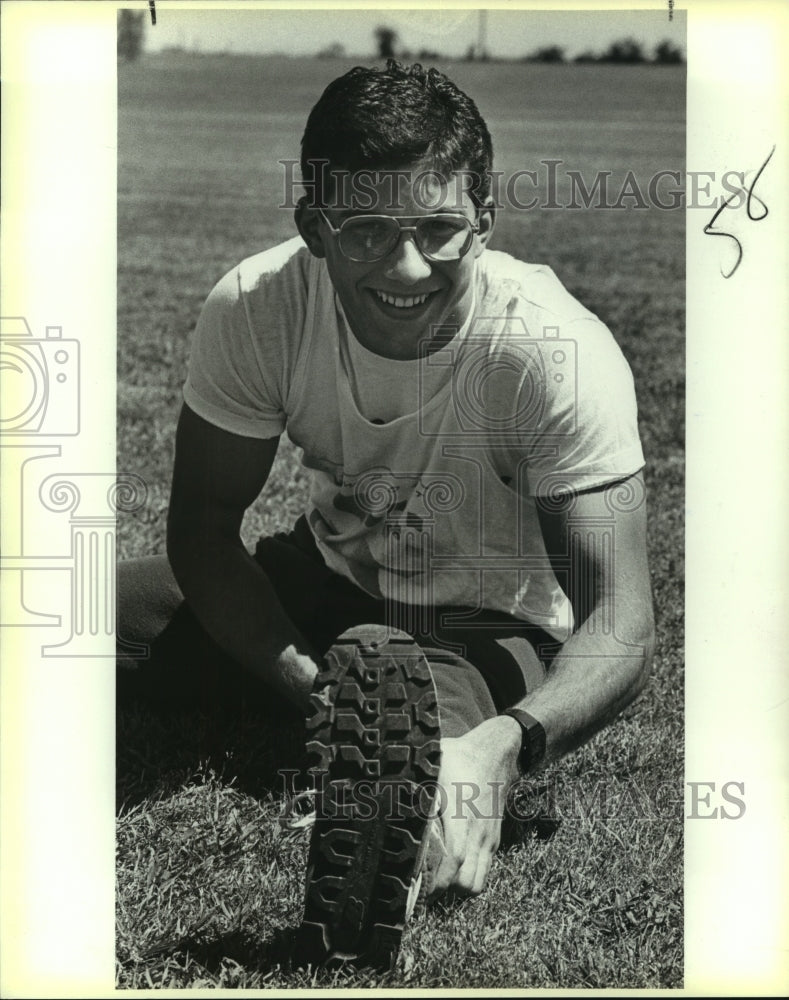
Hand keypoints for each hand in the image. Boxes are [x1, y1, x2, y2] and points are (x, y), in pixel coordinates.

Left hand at [428, 716, 519, 899]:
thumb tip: (378, 796)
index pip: (453, 858)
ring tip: (433, 879)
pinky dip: (468, 878)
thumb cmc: (458, 758)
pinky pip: (483, 872)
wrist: (494, 754)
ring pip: (475, 882)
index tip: (412, 887)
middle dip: (440, 889)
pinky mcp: (493, 840)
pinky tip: (450, 868)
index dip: (435, 879)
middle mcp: (477, 831)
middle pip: (464, 881)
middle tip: (417, 885)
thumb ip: (411, 784)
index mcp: (460, 812)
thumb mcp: (432, 764)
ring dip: (455, 886)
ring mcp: (487, 838)